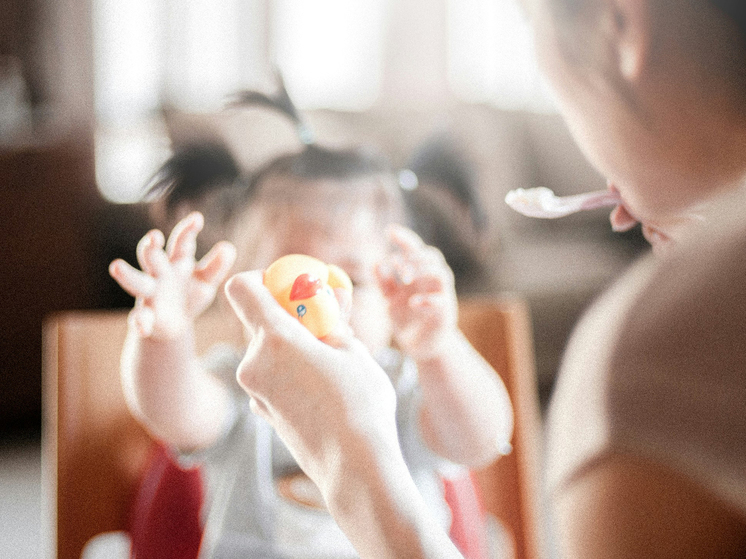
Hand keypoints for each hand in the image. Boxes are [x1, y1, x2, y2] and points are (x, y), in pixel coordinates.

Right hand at [109, 212, 236, 339]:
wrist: (174, 326)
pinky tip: (142, 326)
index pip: (181, 243)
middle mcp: (159, 274)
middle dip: (151, 247)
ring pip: (136, 281)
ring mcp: (150, 294)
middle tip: (153, 237)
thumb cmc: (189, 295)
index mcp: (177, 262)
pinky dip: (139, 321)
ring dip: (127, 274)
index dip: (188, 230)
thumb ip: (216, 266)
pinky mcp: (146, 316)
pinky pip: (140, 317)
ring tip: (116, 266)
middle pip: (152, 257)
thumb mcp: (206, 282)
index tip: (197, 219)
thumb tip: (228, 247)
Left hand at [224, 271, 399, 497]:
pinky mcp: (261, 411)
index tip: (289, 286)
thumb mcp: (354, 351)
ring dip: (292, 344)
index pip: (241, 288)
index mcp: (275, 339)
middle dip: (288, 314)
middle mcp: (253, 363)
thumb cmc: (360, 405)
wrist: (354, 467)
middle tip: (323, 320)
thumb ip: (333, 320)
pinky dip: (289, 370)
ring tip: (331, 358)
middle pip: (258, 320)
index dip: (261, 279)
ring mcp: (254, 391)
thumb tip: (331, 296)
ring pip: (267, 350)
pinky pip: (270, 376)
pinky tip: (321, 385)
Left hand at [376, 225, 457, 360]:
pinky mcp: (445, 314)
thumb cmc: (408, 319)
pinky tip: (412, 302)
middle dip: (414, 256)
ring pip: (441, 273)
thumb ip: (384, 282)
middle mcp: (433, 281)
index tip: (389, 231)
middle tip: (396, 263)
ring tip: (404, 278)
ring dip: (423, 271)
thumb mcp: (391, 299)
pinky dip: (427, 300)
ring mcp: (442, 296)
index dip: (405, 238)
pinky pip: (441, 302)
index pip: (416, 249)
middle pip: (432, 256)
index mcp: (420, 274)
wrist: (422, 346)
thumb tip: (375, 263)